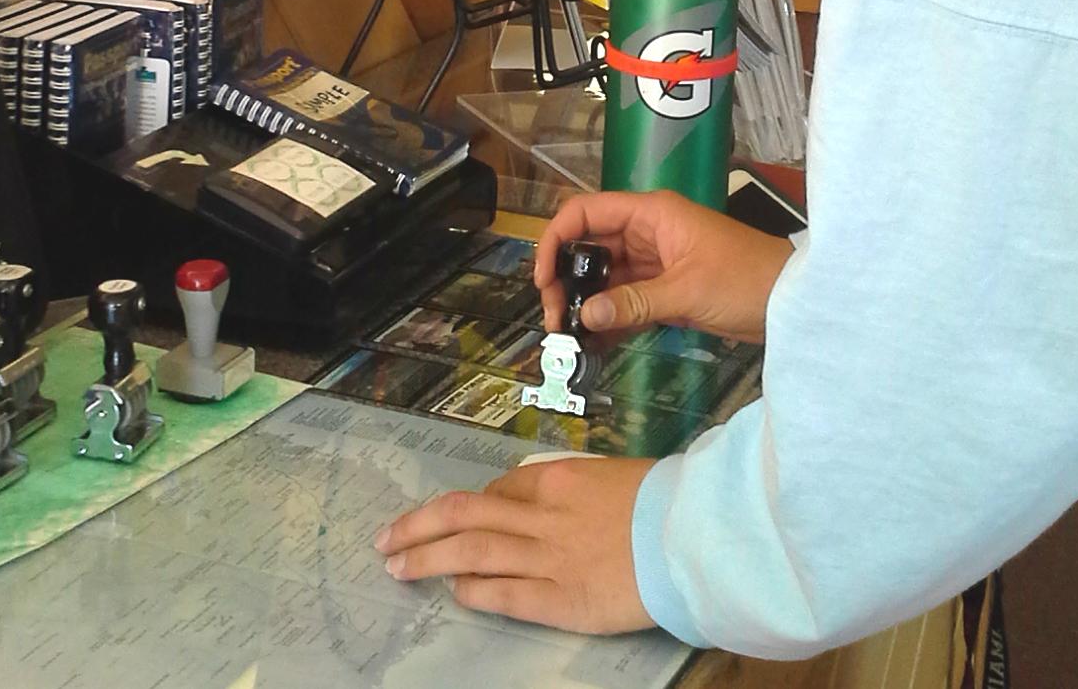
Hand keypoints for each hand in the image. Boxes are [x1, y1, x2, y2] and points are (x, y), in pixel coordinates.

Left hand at [376, 454, 654, 632]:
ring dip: (427, 558)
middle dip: (418, 526)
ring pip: (470, 552)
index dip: (466, 509)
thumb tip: (538, 501)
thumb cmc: (662, 501)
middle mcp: (541, 514)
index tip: (451, 521)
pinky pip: (502, 594)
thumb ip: (571, 490)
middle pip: (463, 515)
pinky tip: (452, 593)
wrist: (692, 534)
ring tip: (397, 567)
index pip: (496, 493)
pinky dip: (471, 592)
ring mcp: (546, 558)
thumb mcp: (611, 477)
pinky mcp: (559, 599)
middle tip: (386, 539)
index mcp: (556, 479)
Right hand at [534, 190, 791, 343]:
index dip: (556, 240)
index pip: (586, 212)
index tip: (543, 279)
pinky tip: (593, 342)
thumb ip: (634, 301)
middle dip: (566, 279)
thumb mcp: (687, 289)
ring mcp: (654, 263)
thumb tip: (586, 315)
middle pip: (589, 247)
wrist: (790, 302)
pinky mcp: (663, 291)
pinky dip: (607, 318)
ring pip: (603, 277)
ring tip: (568, 336)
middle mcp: (647, 233)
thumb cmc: (746, 279)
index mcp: (650, 213)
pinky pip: (624, 300)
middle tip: (556, 319)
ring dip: (584, 303)